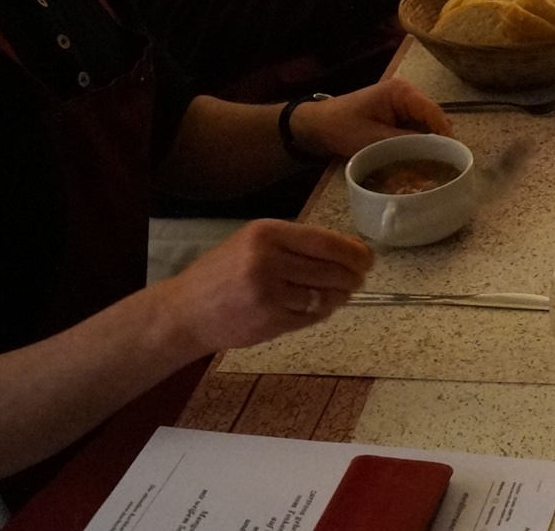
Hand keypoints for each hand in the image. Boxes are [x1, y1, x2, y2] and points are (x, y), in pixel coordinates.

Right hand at [160, 218, 371, 351]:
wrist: (186, 310)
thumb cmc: (222, 272)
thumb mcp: (252, 242)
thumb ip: (294, 244)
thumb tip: (346, 252)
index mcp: (266, 233)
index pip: (325, 242)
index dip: (353, 252)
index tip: (367, 258)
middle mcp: (268, 260)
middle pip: (330, 269)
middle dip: (351, 276)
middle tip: (358, 279)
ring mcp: (269, 293)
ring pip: (324, 295)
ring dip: (338, 296)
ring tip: (341, 294)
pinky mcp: (270, 321)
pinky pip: (310, 317)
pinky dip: (320, 313)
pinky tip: (318, 308)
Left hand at [292, 76, 451, 158]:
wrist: (317, 126)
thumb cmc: (342, 127)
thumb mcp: (373, 139)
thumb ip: (405, 145)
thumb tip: (432, 157)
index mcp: (402, 92)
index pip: (433, 112)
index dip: (445, 134)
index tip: (453, 156)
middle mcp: (407, 95)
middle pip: (433, 119)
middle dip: (439, 141)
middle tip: (445, 166)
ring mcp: (402, 105)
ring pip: (425, 127)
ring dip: (428, 145)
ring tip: (435, 167)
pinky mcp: (397, 117)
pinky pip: (415, 131)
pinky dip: (417, 145)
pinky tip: (419, 161)